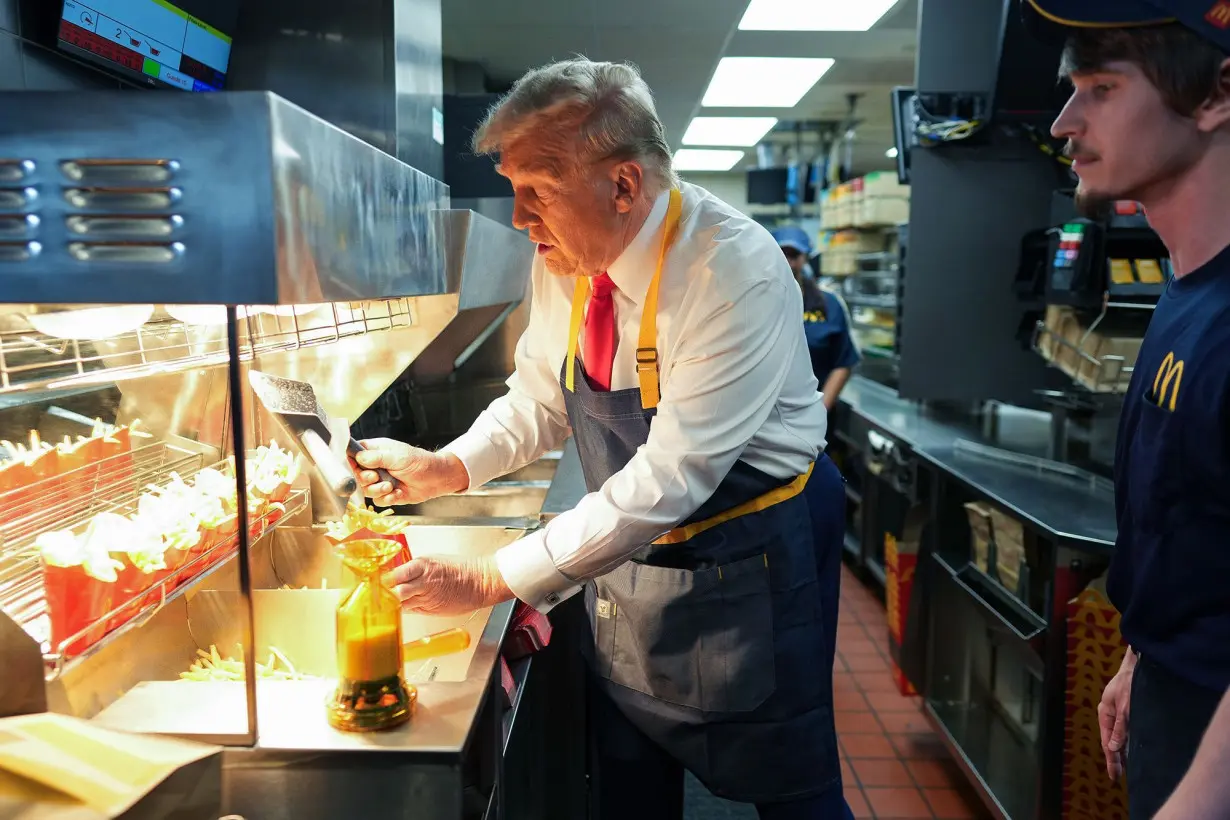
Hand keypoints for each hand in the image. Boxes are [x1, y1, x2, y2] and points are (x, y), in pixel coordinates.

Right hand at [352, 438, 468, 506]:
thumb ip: (378, 457)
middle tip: (375, 477)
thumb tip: (359, 457)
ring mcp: (379, 480)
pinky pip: (378, 501)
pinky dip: (387, 499)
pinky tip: (398, 493)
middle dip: (364, 479)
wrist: (437, 479)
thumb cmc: (420, 462)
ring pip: (365, 490)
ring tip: (390, 486)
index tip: (355, 468)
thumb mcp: (399, 457)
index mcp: (375, 451)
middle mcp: (374, 466)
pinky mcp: (387, 494)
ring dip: (377, 490)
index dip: (350, 463)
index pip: (353, 455)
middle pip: (355, 475)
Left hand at [382, 556, 512, 615]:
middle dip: (380, 596)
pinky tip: (395, 610)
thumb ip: (413, 570)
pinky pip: (411, 610)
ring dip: (389, 605)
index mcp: (421, 565)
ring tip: (377, 606)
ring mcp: (427, 597)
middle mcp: (422, 582)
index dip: (379, 582)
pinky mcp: (431, 609)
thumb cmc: (459, 569)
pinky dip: (402, 610)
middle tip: (369, 598)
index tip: (368, 584)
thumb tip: (394, 577)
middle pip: (393, 592)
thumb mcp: (433, 561)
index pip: (393, 575)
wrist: (480, 581)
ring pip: (400, 604)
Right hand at [1099, 653, 1135, 780]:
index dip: (1112, 760)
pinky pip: (1123, 729)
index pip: (1107, 742)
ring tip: (1124, 766)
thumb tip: (1114, 747)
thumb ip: (1120, 728)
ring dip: (1121, 750)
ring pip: (1118, 736)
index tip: (1114, 776)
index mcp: (1105, 713)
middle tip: (1117, 776)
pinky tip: (1130, 748)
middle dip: (1114, 758)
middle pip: (1111, 740)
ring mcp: (1116, 711)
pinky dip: (1126, 740)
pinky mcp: (1125, 709)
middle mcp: (1109, 714)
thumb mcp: (1126, 707)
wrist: (1138, 664)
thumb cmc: (1130, 683)